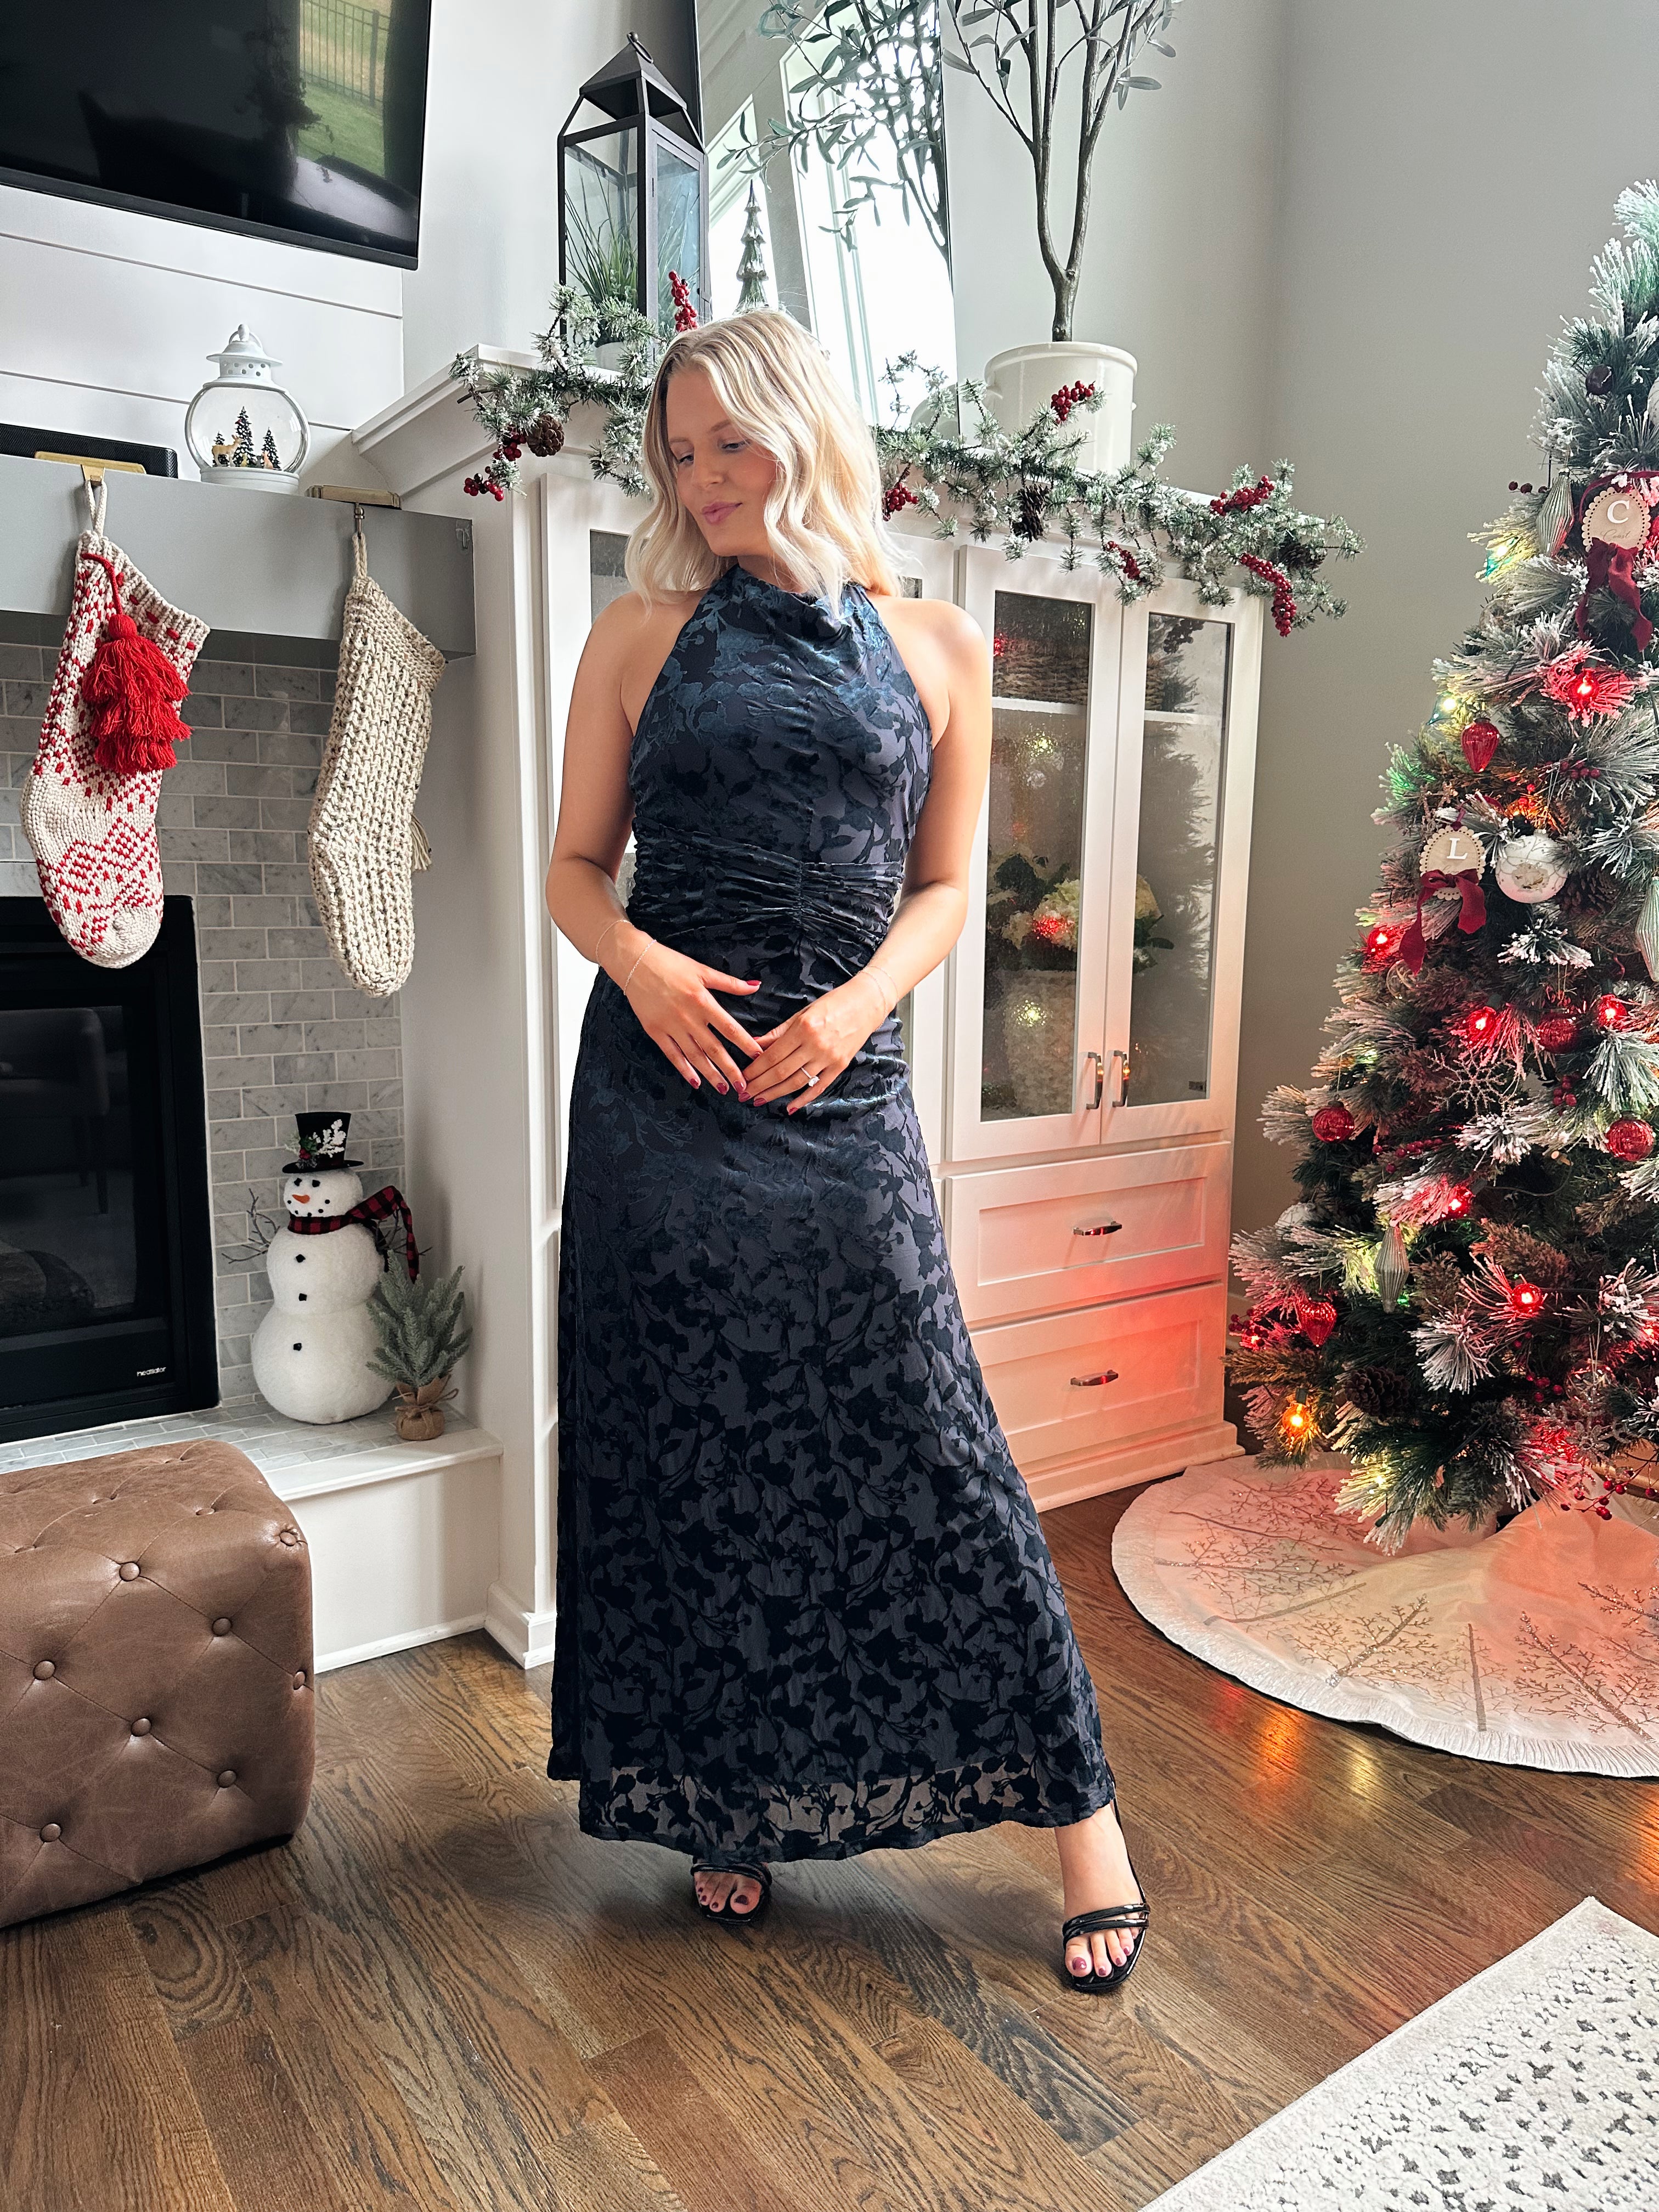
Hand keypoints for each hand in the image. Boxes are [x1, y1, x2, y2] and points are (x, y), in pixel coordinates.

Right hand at [622, 942, 761, 1092]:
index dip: (745, 1044)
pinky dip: (684, 1069)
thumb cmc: (670, 964)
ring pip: (694, 1056)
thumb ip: (730, 983)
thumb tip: (755, 987)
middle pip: (714, 1048)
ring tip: (724, 1089)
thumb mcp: (702, 970)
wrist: (635, 963)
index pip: (730, 1028)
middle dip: (730, 1069)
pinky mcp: (655, 1031)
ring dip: (710, 1075)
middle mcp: (688, 1017)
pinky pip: (672, 1054)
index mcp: (703, 1001)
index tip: (758, 1058)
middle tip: (743, 1086)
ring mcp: (670, 1026)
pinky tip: (695, 1081)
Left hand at [744, 973, 890, 1111]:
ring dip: (775, 1094)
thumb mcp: (802, 1013)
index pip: (772, 1055)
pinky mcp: (840, 1066)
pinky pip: (819, 1087)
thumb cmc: (832, 1004)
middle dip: (759, 1085)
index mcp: (803, 1028)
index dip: (754, 1070)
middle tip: (743, 1095)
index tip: (742, 1078)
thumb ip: (778, 1032)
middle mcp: (815, 1045)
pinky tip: (790, 1107)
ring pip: (797, 1082)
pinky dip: (804, 1099)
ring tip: (759, 1100)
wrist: (866, 1003)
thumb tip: (754, 1045)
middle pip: (781, 1072)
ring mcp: (829, 1057)